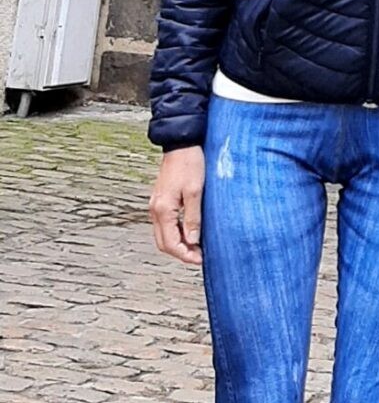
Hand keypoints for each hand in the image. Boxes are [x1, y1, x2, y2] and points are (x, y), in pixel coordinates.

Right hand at [149, 147, 204, 265]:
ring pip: (163, 235)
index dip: (185, 255)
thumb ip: (193, 218)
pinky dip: (175, 232)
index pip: (170, 244)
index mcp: (163, 209)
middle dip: (181, 253)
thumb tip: (193, 240)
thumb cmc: (189, 163)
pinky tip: (189, 231)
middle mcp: (155, 210)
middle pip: (164, 243)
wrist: (181, 143)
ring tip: (197, 246)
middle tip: (199, 256)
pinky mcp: (160, 200)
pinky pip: (165, 224)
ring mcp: (156, 205)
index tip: (200, 259)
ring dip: (178, 244)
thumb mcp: (196, 191)